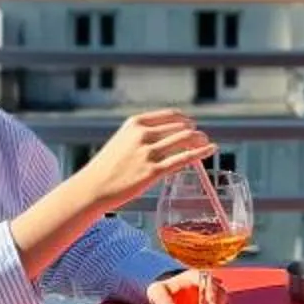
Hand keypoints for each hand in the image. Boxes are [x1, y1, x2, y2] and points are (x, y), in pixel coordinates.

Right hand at [80, 110, 214, 210]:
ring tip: (207, 144)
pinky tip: (210, 150)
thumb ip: (141, 136)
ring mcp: (149, 152)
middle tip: (202, 137)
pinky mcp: (153, 171)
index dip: (185, 119)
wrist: (92, 188)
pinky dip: (201, 152)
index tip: (192, 125)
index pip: (170, 115)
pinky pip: (185, 158)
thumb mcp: (122, 142)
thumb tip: (166, 137)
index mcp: (135, 123)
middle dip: (195, 131)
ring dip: (201, 140)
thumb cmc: (106, 168)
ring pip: (186, 139)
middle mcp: (143, 134)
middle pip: (181, 126)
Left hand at [145, 269, 245, 303]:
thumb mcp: (158, 292)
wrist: (169, 296)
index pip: (210, 282)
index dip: (212, 292)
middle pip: (221, 297)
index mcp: (198, 277)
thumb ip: (163, 300)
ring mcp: (217, 299)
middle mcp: (212, 286)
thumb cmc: (164, 291)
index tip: (209, 302)